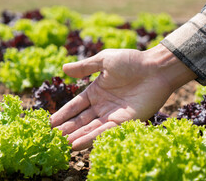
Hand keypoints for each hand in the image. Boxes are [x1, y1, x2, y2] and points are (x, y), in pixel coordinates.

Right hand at [50, 44, 196, 149]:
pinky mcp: (125, 122)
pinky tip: (78, 144)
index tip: (49, 123)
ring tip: (62, 144)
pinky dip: (91, 138)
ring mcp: (113, 114)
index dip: (62, 114)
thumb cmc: (131, 61)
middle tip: (51, 138)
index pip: (75, 106)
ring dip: (76, 136)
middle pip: (80, 120)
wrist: (156, 68)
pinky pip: (105, 131)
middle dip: (66, 129)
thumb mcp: (104, 60)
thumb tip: (63, 69)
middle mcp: (102, 105)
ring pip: (90, 128)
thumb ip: (84, 67)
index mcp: (96, 91)